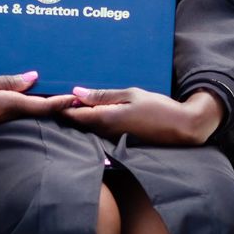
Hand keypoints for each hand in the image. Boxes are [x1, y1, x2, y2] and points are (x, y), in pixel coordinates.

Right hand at [0, 71, 74, 142]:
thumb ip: (8, 81)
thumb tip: (33, 78)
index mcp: (9, 104)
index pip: (42, 105)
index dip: (61, 102)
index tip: (77, 97)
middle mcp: (9, 116)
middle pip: (39, 109)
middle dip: (56, 102)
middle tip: (74, 92)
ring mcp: (3, 122)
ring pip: (29, 112)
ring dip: (43, 104)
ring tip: (57, 91)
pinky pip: (17, 113)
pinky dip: (28, 105)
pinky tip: (30, 98)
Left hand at [58, 86, 224, 144]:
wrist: (182, 127)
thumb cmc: (158, 107)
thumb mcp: (130, 94)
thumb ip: (103, 95)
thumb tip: (77, 93)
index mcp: (107, 119)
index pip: (76, 115)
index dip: (61, 106)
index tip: (51, 96)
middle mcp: (107, 132)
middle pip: (80, 122)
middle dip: (68, 111)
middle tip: (56, 96)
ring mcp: (114, 138)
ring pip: (89, 127)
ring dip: (80, 116)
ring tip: (70, 101)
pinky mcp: (120, 141)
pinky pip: (100, 130)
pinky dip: (92, 121)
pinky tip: (92, 111)